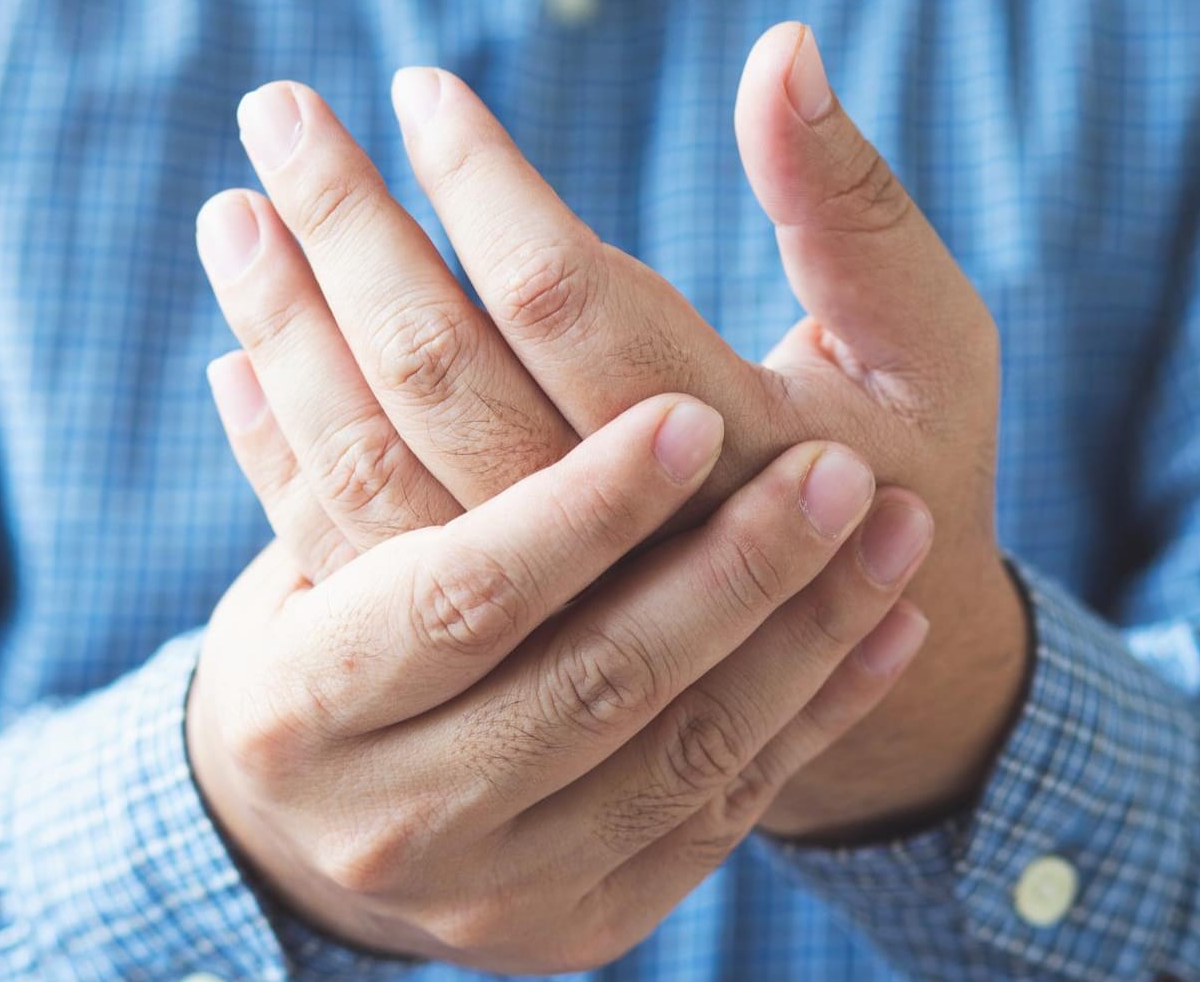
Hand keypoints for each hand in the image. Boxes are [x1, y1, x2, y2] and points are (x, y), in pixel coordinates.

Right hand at [188, 395, 927, 972]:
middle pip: (591, 680)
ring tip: (893, 521)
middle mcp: (397, 810)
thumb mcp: (304, 527)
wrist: (339, 824)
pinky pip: (724, 813)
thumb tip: (330, 282)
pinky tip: (894, 621)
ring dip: (801, 633)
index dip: (578, 508)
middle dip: (729, 571)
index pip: (462, 590)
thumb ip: (317, 409)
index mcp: (304, 693)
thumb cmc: (327, 632)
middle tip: (840, 469)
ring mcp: (499, 883)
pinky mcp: (584, 918)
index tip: (691, 418)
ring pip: (680, 752)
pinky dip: (816, 714)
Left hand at [198, 21, 1025, 834]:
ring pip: (375, 465)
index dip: (484, 188)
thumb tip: (779, 48)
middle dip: (351, 231)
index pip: (572, 303)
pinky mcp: (480, 651)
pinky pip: (351, 549)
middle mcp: (620, 549)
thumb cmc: (893, 471)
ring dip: (291, 333)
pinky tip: (233, 361)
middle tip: (281, 111)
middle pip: (444, 376)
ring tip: (233, 214)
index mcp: (738, 456)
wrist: (854, 672)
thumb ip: (847, 205)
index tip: (418, 91)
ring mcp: (537, 615)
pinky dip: (282, 454)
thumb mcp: (921, 340)